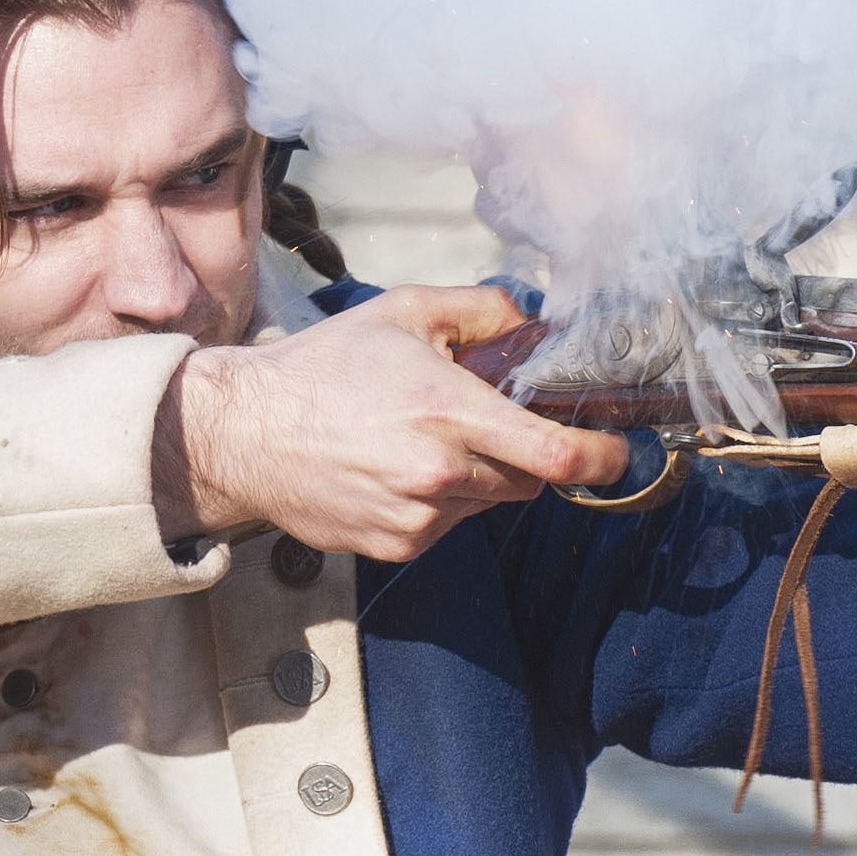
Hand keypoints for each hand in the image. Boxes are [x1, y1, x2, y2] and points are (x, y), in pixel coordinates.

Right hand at [156, 285, 628, 561]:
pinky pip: (446, 526)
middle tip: (486, 423)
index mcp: (449, 412)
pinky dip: (438, 501)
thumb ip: (480, 310)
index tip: (614, 452)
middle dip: (523, 455)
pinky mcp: (396, 545)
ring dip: (477, 477)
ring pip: (487, 503)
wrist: (242, 434)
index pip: (557, 455)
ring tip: (421, 441)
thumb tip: (531, 320)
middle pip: (528, 481)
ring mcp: (418, 517)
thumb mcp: (402, 313)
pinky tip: (394, 469)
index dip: (601, 458)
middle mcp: (439, 473)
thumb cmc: (319, 369)